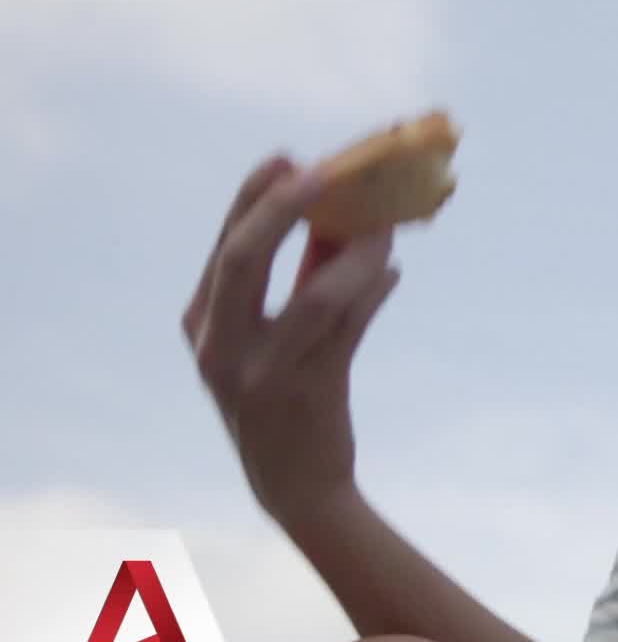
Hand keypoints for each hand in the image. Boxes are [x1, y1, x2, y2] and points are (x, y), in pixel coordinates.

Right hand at [182, 155, 401, 523]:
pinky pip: (349, 326)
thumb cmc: (287, 392)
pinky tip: (390, 272)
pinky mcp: (308, 391)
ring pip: (316, 296)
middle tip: (324, 172)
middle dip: (283, 208)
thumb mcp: (276, 332)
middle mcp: (219, 345)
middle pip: (244, 259)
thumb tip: (343, 211)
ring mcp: (260, 372)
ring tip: (384, 231)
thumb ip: (303, 273)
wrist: (295, 484)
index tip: (287, 158)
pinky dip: (373, 291)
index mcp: (202, 322)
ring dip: (356, 254)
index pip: (224, 246)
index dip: (254, 197)